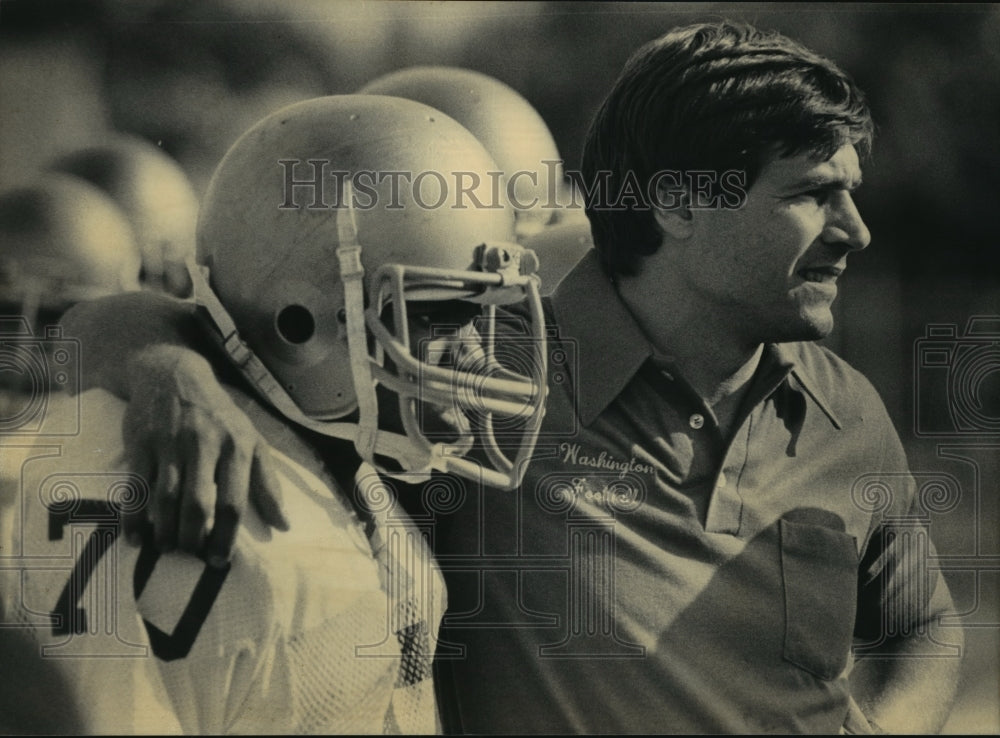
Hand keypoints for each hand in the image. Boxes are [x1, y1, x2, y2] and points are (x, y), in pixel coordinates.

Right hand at [122, 344, 288, 565]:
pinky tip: (136, 538)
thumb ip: (267, 482)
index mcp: (236, 446)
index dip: (226, 536)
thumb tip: (283, 525)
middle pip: (198, 504)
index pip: (233, 501)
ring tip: (167, 549)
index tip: (220, 561)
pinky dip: (134, 517)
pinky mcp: (141, 444)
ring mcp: (170, 444)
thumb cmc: (219, 416)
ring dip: (165, 532)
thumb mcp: (251, 440)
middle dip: (194, 539)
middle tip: (192, 557)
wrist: (173, 374)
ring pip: (166, 499)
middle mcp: (204, 445)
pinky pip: (136, 487)